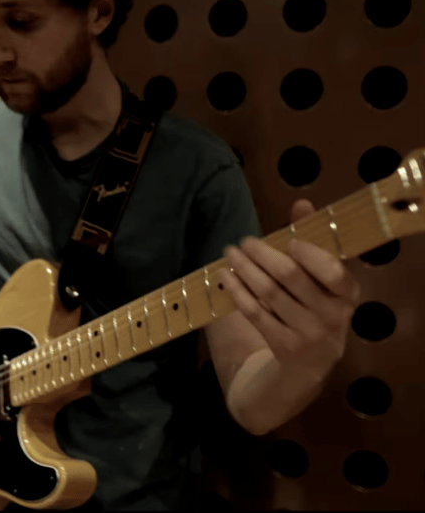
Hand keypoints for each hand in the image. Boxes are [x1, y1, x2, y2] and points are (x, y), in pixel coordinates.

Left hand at [218, 199, 360, 380]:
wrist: (308, 367)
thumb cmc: (314, 309)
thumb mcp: (320, 282)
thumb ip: (312, 241)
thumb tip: (302, 203)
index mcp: (347, 295)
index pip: (333, 271)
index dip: (309, 254)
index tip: (287, 240)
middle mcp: (333, 316)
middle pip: (290, 276)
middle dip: (262, 254)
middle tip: (243, 241)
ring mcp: (308, 334)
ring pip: (268, 293)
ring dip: (244, 269)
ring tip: (229, 253)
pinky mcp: (283, 347)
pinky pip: (254, 313)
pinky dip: (237, 291)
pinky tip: (224, 276)